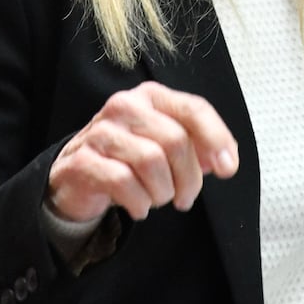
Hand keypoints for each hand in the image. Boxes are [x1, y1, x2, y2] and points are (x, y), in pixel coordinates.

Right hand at [46, 82, 238, 222]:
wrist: (76, 177)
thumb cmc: (128, 159)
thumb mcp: (164, 145)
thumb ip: (196, 146)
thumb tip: (225, 161)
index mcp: (151, 96)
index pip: (194, 108)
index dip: (217, 138)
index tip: (228, 169)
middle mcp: (125, 106)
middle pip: (175, 140)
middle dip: (189, 178)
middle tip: (185, 198)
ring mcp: (101, 131)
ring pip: (151, 162)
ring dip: (162, 192)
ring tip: (157, 199)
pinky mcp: (82, 160)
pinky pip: (123, 182)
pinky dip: (139, 202)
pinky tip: (139, 207)